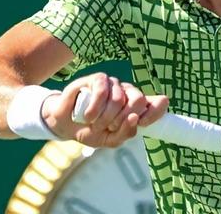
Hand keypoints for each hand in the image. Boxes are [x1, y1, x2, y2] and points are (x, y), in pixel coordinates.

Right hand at [41, 73, 168, 147]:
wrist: (64, 125)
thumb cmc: (90, 131)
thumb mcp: (110, 140)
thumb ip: (125, 133)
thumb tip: (134, 118)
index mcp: (134, 108)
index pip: (155, 104)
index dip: (156, 111)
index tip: (143, 122)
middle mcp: (127, 94)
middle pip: (138, 100)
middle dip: (122, 120)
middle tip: (109, 128)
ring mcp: (113, 85)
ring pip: (118, 99)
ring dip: (104, 118)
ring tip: (94, 123)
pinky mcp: (98, 79)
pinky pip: (102, 90)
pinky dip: (95, 107)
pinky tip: (89, 116)